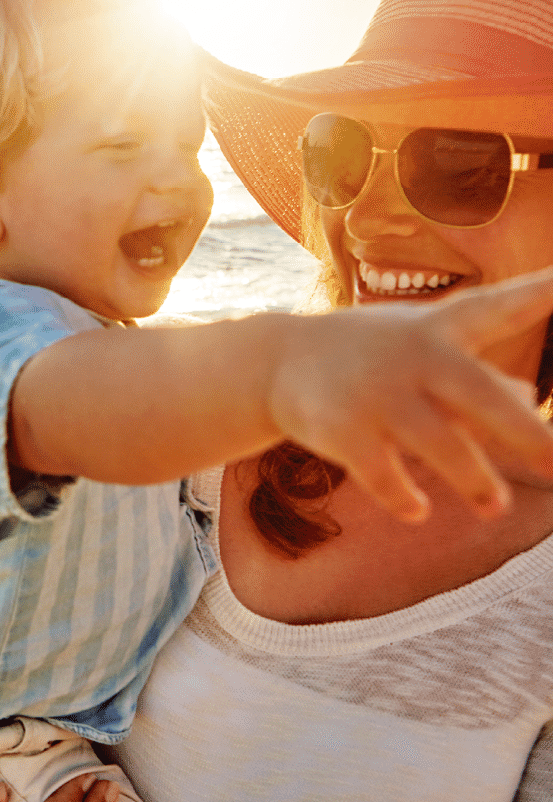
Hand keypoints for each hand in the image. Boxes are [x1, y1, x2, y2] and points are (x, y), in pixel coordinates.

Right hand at [269, 266, 552, 521]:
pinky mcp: (341, 428)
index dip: (540, 293)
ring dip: (473, 479)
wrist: (276, 360)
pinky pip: (384, 474)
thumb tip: (530, 397)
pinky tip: (417, 508)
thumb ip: (477, 375)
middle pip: (476, 391)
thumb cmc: (368, 352)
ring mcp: (375, 393)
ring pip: (438, 443)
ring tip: (496, 505)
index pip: (496, 308)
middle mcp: (411, 356)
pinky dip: (404, 496)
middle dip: (521, 429)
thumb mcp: (420, 350)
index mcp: (438, 330)